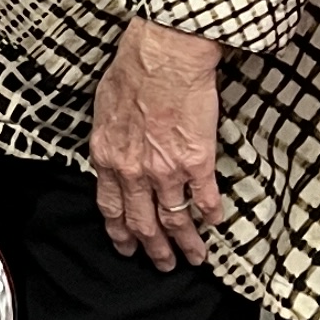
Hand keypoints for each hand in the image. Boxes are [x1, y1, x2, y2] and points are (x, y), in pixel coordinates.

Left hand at [90, 18, 223, 269]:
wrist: (164, 55)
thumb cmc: (134, 70)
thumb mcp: (104, 110)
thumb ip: (109, 139)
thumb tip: (112, 150)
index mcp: (108, 157)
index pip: (111, 207)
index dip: (120, 232)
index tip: (126, 246)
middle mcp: (134, 172)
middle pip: (142, 223)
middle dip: (153, 250)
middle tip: (162, 264)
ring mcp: (166, 171)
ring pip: (175, 220)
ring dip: (186, 244)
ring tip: (194, 258)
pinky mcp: (197, 162)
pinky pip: (205, 198)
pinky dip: (210, 214)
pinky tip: (215, 222)